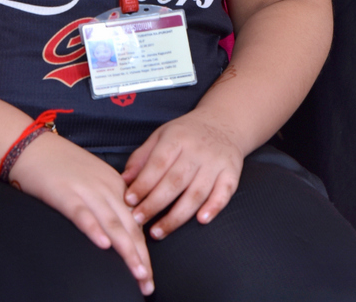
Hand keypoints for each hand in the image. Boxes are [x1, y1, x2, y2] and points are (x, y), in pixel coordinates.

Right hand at [11, 133, 154, 295]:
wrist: (33, 146)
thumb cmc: (62, 165)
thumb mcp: (94, 179)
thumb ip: (108, 200)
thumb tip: (121, 229)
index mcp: (115, 184)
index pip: (135, 223)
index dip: (143, 250)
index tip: (148, 275)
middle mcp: (105, 188)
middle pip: (129, 227)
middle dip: (141, 258)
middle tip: (148, 284)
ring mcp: (86, 190)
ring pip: (112, 223)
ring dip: (127, 250)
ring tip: (137, 272)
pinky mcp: (64, 193)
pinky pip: (82, 214)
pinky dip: (94, 229)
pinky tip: (103, 244)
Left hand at [121, 112, 242, 239]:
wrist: (223, 123)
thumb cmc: (186, 133)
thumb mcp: (161, 135)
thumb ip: (142, 157)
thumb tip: (124, 180)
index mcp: (177, 137)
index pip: (158, 164)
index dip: (143, 184)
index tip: (129, 201)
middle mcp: (197, 150)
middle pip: (175, 181)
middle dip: (154, 204)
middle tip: (138, 220)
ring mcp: (215, 162)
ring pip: (196, 193)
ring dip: (177, 216)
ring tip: (158, 231)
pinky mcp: (231, 173)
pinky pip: (224, 193)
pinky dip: (214, 207)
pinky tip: (201, 220)